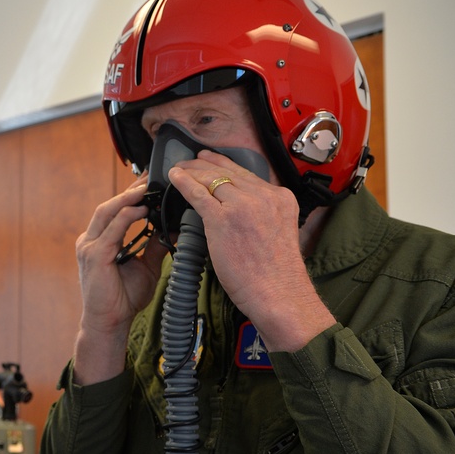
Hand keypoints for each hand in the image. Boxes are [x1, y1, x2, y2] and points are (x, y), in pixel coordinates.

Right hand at [72, 176, 170, 383]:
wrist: (110, 323)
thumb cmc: (123, 298)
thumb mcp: (145, 266)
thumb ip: (153, 246)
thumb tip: (171, 228)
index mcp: (100, 241)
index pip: (115, 210)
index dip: (132, 194)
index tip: (152, 181)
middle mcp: (91, 240)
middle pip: (109, 206)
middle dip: (130, 190)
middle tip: (152, 177)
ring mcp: (89, 247)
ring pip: (106, 212)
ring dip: (126, 198)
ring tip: (146, 188)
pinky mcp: (94, 256)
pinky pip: (110, 231)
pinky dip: (125, 217)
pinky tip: (141, 209)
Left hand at [168, 150, 334, 351]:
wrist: (278, 293)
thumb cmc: (276, 275)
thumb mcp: (278, 232)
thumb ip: (262, 215)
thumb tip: (235, 210)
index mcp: (280, 198)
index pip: (247, 174)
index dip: (224, 165)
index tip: (211, 160)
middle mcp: (264, 196)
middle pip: (228, 172)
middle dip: (205, 164)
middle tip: (190, 161)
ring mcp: (244, 205)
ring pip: (211, 179)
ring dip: (192, 172)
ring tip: (179, 169)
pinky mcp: (223, 219)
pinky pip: (198, 194)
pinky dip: (183, 182)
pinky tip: (174, 177)